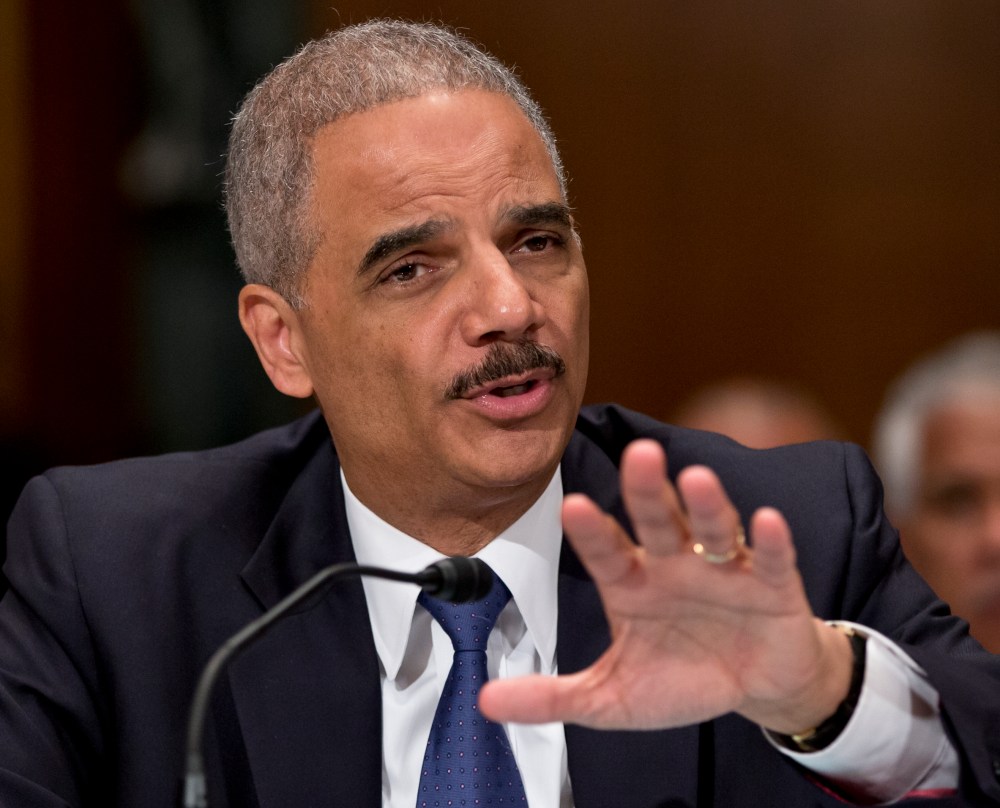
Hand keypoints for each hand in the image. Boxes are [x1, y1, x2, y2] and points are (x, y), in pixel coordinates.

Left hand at [480, 439, 853, 734]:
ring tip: (695, 479)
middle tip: (638, 456)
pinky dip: (770, 541)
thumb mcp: (612, 697)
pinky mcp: (773, 584)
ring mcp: (724, 570)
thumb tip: (485, 702)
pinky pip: (771, 559)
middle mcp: (674, 565)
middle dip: (647, 491)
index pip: (607, 552)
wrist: (755, 686)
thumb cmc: (682, 678)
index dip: (593, 531)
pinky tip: (766, 521)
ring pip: (712, 528)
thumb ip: (554, 696)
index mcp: (632, 584)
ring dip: (706, 504)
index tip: (573, 507)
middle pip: (657, 521)